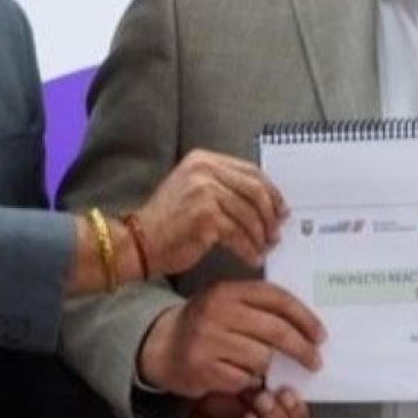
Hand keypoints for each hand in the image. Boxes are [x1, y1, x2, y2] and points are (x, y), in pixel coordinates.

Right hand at [134, 149, 286, 276]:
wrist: (136, 242)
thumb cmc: (167, 221)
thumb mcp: (193, 189)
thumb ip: (223, 186)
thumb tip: (265, 202)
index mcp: (203, 160)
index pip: (250, 171)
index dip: (271, 191)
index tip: (281, 208)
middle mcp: (204, 171)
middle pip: (255, 191)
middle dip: (271, 214)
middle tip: (276, 231)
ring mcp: (204, 193)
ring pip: (249, 215)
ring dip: (261, 235)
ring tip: (265, 247)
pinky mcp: (205, 218)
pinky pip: (239, 235)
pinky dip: (249, 248)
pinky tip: (252, 257)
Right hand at [138, 280, 324, 397]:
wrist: (162, 346)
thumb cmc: (206, 323)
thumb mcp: (228, 303)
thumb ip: (260, 306)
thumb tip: (306, 325)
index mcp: (228, 290)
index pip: (277, 298)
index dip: (304, 317)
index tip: (320, 334)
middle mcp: (217, 312)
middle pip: (276, 330)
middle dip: (302, 348)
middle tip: (315, 360)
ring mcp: (208, 340)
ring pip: (262, 357)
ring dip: (269, 366)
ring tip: (262, 365)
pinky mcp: (203, 368)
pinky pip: (244, 379)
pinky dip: (249, 381)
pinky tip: (241, 375)